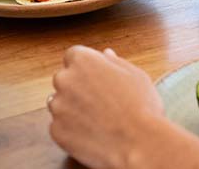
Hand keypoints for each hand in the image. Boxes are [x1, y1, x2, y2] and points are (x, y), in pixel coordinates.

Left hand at [49, 46, 163, 168]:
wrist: (139, 144)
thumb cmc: (142, 108)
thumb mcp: (135, 76)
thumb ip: (115, 62)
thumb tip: (106, 54)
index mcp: (83, 61)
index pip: (73, 56)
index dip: (86, 68)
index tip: (97, 79)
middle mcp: (65, 80)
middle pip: (64, 80)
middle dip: (77, 88)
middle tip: (100, 102)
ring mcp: (58, 107)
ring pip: (60, 104)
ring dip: (72, 109)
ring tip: (98, 120)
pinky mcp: (56, 131)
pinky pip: (60, 127)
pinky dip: (72, 130)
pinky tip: (92, 134)